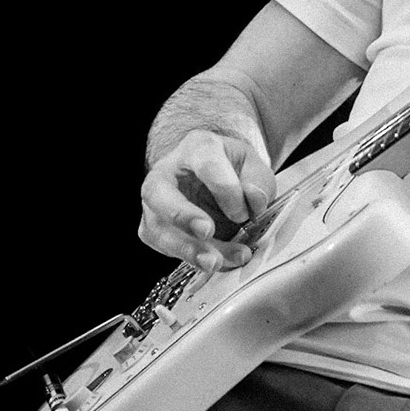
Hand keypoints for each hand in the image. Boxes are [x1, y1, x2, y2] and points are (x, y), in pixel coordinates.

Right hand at [137, 130, 273, 269]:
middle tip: (208, 232)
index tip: (244, 213)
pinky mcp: (151, 227)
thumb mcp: (253, 165)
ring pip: (158, 227)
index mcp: (197, 147)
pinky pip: (162, 245)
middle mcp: (165, 172)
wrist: (212, 178)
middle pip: (159, 193)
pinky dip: (187, 258)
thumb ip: (258, 181)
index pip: (207, 164)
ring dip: (187, 248)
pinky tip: (213, 263)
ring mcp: (153, 202)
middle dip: (183, 215)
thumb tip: (254, 201)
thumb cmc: (232, 169)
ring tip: (216, 262)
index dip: (226, 190)